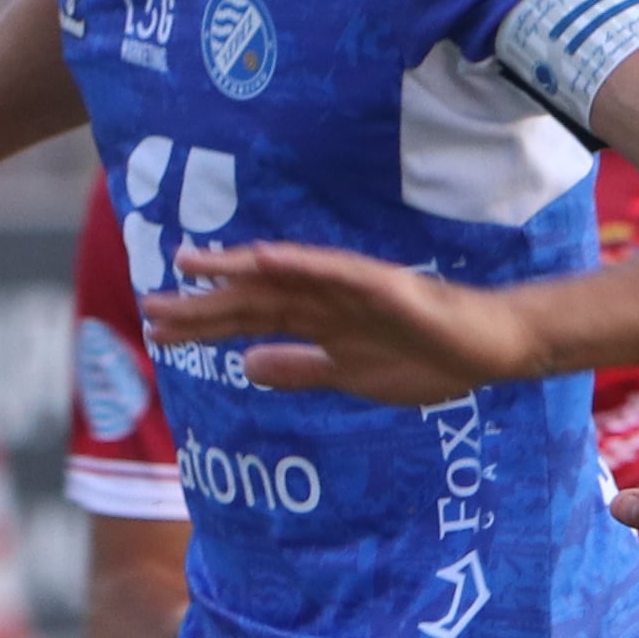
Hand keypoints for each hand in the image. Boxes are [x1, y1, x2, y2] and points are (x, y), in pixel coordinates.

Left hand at [142, 242, 539, 401]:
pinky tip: (260, 260)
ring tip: (188, 264)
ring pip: (282, 279)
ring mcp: (352, 290)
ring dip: (235, 272)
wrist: (490, 350)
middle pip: (252, 300)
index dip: (203, 325)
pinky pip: (334, 273)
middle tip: (148, 307)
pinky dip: (297, 265)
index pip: (248, 322)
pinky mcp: (384, 286)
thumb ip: (300, 369)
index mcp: (318, 323)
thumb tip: (246, 365)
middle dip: (201, 305)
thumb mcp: (349, 377)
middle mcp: (325, 300)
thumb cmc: (427, 358)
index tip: (157, 330)